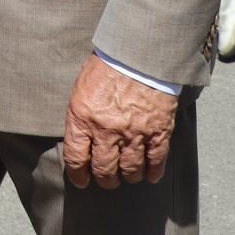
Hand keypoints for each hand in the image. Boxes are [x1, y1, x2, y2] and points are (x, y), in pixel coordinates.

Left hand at [61, 55, 176, 190]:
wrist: (139, 53)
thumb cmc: (106, 67)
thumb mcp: (81, 89)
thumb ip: (80, 117)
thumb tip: (79, 142)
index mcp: (83, 117)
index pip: (76, 158)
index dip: (78, 175)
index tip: (82, 180)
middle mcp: (107, 130)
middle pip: (104, 170)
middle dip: (105, 180)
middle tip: (107, 179)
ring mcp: (134, 132)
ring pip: (130, 170)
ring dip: (128, 176)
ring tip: (128, 174)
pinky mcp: (158, 131)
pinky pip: (156, 161)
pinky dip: (153, 172)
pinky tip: (150, 175)